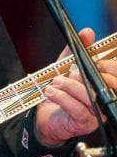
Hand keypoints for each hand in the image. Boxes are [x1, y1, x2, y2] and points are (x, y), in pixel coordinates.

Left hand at [35, 27, 116, 146]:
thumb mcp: (67, 66)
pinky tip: (52, 91)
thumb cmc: (61, 91)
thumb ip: (77, 50)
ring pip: (92, 98)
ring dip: (72, 86)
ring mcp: (97, 114)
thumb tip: (87, 32)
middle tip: (73, 71)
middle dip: (92, 76)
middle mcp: (105, 101)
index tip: (94, 61)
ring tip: (57, 80)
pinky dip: (63, 97)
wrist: (46, 116)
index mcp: (106, 86)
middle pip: (111, 87)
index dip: (109, 66)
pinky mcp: (84, 124)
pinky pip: (77, 109)